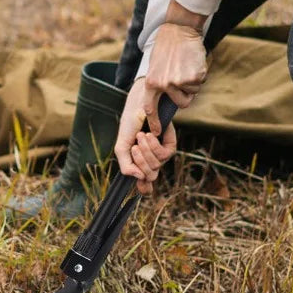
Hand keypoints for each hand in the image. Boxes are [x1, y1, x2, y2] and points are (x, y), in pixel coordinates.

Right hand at [114, 77, 176, 194]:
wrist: (140, 104)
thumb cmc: (130, 123)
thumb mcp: (122, 146)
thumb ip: (125, 165)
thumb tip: (139, 178)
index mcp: (139, 162)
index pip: (144, 183)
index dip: (144, 188)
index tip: (142, 187)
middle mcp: (151, 159)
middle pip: (149, 175)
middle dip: (140, 162)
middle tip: (134, 146)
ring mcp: (161, 153)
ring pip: (156, 166)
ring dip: (146, 151)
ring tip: (141, 136)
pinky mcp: (170, 144)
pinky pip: (165, 154)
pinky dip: (155, 145)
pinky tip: (150, 134)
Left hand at [141, 22, 206, 133]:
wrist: (178, 31)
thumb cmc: (166, 49)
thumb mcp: (155, 67)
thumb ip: (159, 84)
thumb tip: (163, 103)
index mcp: (151, 83)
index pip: (150, 108)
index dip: (154, 122)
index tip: (157, 132)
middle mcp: (164, 84)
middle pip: (181, 103)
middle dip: (185, 95)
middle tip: (184, 79)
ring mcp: (179, 81)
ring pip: (192, 92)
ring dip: (192, 83)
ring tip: (185, 66)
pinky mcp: (194, 77)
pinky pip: (200, 83)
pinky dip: (200, 75)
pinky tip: (192, 62)